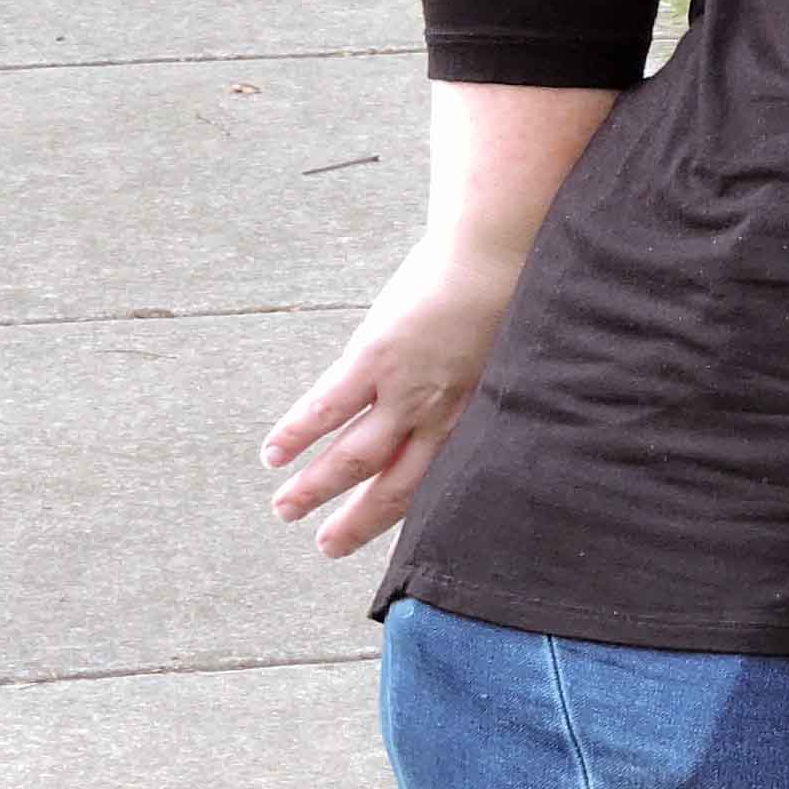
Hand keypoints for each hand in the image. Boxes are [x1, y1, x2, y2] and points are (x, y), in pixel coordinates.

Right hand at [259, 233, 525, 558]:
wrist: (503, 242)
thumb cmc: (514, 282)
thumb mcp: (510, 347)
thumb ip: (487, 377)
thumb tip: (477, 381)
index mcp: (476, 412)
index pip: (439, 479)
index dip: (411, 512)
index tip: (389, 537)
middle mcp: (440, 413)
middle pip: (394, 485)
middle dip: (358, 520)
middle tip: (328, 546)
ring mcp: (405, 387)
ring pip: (353, 457)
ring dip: (315, 487)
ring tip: (284, 509)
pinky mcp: (375, 357)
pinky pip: (328, 407)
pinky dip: (297, 434)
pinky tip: (273, 454)